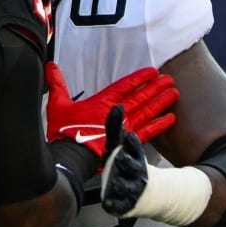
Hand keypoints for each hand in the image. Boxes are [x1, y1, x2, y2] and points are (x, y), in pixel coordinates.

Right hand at [45, 62, 178, 156]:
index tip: (152, 71)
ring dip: (161, 102)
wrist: (72, 158)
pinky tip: (170, 119)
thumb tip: (51, 67)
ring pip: (148, 111)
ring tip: (174, 93)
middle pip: (141, 97)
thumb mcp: (58, 105)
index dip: (140, 78)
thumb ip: (57, 84)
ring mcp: (125, 127)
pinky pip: (149, 131)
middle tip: (169, 80)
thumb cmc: (65, 134)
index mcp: (102, 102)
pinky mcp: (127, 141)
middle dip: (156, 87)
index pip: (125, 85)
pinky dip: (160, 125)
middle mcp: (118, 113)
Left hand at [99, 105, 148, 215]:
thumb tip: (117, 106)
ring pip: (126, 187)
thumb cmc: (128, 166)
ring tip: (116, 182)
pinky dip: (114, 205)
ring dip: (122, 184)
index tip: (129, 136)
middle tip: (121, 158)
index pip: (135, 149)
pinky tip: (109, 203)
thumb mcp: (119, 146)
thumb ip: (115, 128)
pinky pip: (119, 206)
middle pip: (132, 167)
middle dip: (127, 163)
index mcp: (135, 158)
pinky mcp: (125, 205)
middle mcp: (136, 174)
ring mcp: (131, 190)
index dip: (132, 144)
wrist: (144, 192)